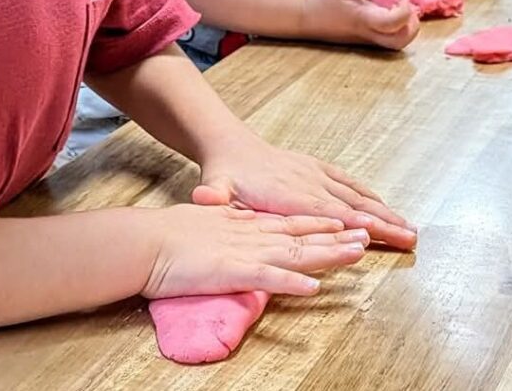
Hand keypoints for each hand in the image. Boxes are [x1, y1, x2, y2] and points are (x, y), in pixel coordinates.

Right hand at [142, 204, 368, 299]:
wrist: (145, 241)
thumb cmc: (168, 235)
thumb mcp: (205, 223)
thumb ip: (226, 225)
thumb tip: (242, 226)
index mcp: (244, 225)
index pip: (289, 224)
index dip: (318, 224)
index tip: (344, 223)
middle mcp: (251, 236)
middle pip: (301, 236)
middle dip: (336, 237)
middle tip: (366, 236)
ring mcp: (244, 253)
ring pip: (295, 254)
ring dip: (328, 254)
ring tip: (356, 253)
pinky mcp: (232, 271)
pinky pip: (268, 278)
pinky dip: (292, 282)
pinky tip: (314, 287)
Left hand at [193, 136, 417, 250]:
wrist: (229, 145)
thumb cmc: (224, 173)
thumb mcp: (215, 185)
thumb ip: (213, 195)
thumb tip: (203, 197)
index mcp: (287, 194)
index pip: (326, 212)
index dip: (352, 224)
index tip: (378, 235)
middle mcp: (307, 182)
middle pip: (351, 206)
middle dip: (382, 223)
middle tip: (411, 239)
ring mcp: (314, 174)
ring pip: (355, 195)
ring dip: (383, 212)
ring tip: (409, 229)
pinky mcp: (316, 168)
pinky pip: (347, 183)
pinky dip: (368, 195)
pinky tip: (384, 206)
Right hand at [302, 0, 419, 50]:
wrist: (302, 16)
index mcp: (363, 19)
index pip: (394, 22)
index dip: (406, 10)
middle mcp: (367, 33)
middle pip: (400, 42)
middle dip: (412, 27)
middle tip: (408, 9)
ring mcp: (365, 39)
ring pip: (394, 43)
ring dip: (404, 28)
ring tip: (399, 9)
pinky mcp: (362, 39)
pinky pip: (385, 38)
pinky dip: (394, 27)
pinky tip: (386, 11)